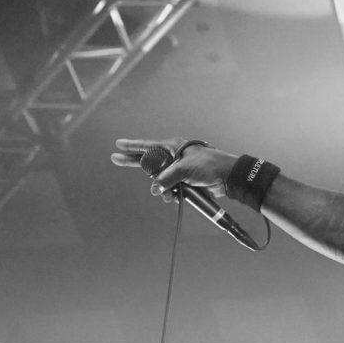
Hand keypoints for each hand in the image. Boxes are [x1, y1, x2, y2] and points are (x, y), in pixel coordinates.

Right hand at [111, 138, 236, 203]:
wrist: (228, 177)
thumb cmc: (209, 166)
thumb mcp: (184, 169)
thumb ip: (167, 178)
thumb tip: (156, 189)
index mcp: (174, 147)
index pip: (148, 146)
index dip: (132, 146)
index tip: (118, 145)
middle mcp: (174, 156)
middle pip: (149, 161)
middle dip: (135, 163)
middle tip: (115, 159)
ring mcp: (179, 169)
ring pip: (160, 179)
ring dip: (161, 188)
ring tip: (169, 194)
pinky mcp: (185, 181)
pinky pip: (170, 187)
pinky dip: (169, 193)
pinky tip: (173, 197)